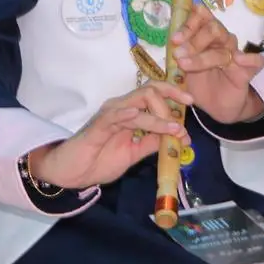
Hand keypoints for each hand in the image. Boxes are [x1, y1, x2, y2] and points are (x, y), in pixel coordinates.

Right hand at [35, 81, 193, 190]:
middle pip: (150, 90)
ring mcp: (109, 114)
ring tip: (174, 129)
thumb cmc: (99, 160)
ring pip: (139, 102)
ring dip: (159, 116)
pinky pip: (116, 115)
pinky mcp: (98, 125)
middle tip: (182, 123)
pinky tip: (142, 117)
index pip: (154, 92)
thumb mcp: (134, 153)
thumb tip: (178, 137)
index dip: (174, 94)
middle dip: (171, 102)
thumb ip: (153, 143)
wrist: (72, 173)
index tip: (191, 103)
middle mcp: (121, 107)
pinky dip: (131, 115)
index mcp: (130, 111)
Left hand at [171, 6, 263, 124]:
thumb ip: (177, 55)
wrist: (217, 107)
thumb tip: (168, 46)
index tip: (174, 40)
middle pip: (213, 29)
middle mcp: (222, 41)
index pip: (202, 16)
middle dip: (193, 41)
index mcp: (206, 35)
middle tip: (178, 54)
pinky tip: (239, 60)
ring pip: (225, 47)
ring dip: (204, 56)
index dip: (188, 24)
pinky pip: (256, 61)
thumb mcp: (183, 69)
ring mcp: (236, 55)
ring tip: (186, 65)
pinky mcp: (246, 72)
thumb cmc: (200, 83)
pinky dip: (250, 58)